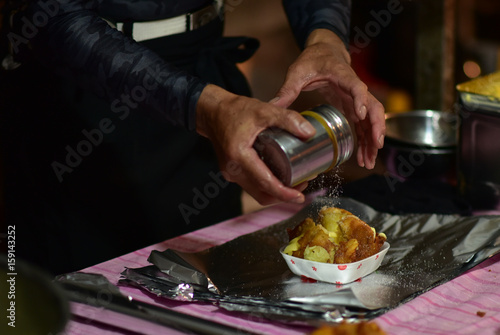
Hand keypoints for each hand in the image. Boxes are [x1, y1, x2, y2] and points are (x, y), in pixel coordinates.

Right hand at [195, 84, 315, 204]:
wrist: (212, 111)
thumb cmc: (234, 110)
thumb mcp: (264, 110)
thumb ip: (287, 119)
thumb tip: (309, 133)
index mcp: (239, 157)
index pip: (265, 183)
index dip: (284, 194)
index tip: (300, 197)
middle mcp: (233, 170)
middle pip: (262, 194)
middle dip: (284, 196)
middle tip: (303, 186)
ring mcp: (231, 173)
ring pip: (257, 193)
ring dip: (276, 192)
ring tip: (296, 182)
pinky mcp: (232, 173)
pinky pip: (252, 186)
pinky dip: (267, 185)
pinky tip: (280, 176)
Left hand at [272, 29, 385, 168]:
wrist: (324, 51)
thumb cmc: (313, 59)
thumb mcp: (297, 72)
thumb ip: (286, 89)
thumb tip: (271, 106)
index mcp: (342, 75)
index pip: (356, 86)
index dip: (360, 99)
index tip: (359, 115)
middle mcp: (355, 87)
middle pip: (373, 107)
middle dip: (375, 127)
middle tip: (374, 146)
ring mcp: (356, 98)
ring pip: (371, 119)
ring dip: (372, 140)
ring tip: (368, 161)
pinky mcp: (353, 106)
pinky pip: (363, 125)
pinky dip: (365, 140)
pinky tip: (362, 157)